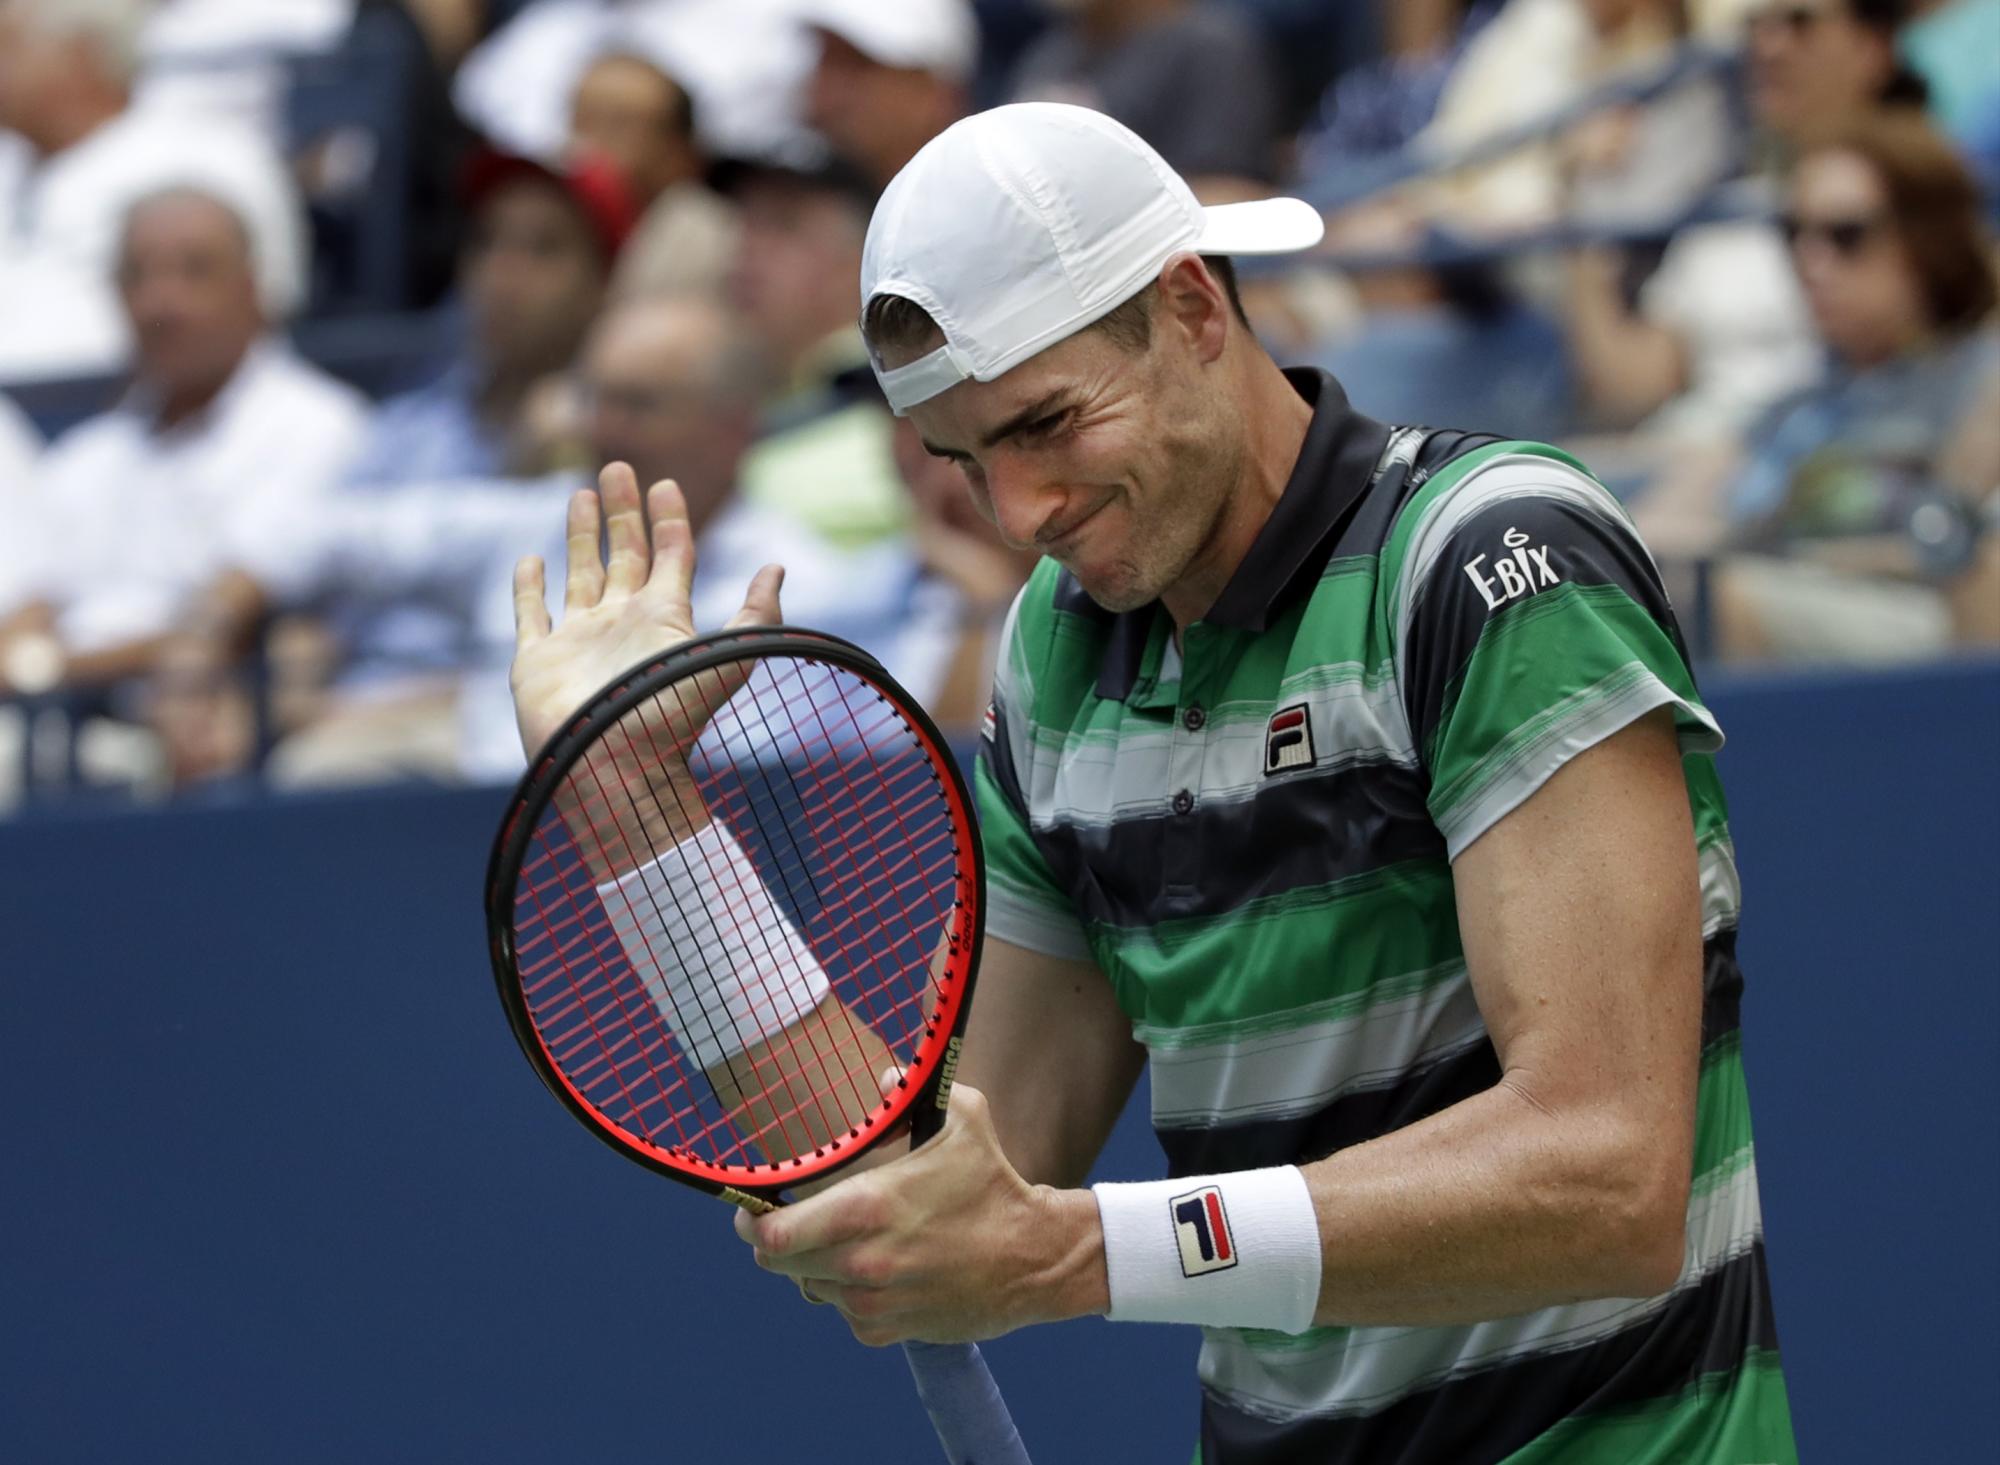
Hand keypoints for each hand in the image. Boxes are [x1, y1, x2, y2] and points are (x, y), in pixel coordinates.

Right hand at [511, 462, 783, 760]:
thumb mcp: (728, 658)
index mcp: (665, 619)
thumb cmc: (671, 718)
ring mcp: (579, 641)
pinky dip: (529, 588)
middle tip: (617, 467)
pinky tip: (531, 561)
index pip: (671, 556)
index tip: (665, 485)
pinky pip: (531, 614)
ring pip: (581, 574)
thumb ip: (757, 615)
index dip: (670, 520)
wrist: (615, 769)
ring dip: (581, 536)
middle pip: (625, 554)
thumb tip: (776, 568)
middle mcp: (623, 625)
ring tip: (580, 493)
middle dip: (621, 512)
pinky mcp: (537, 661)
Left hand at [733, 1081, 1107, 1345]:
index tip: (750, 1212)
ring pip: (811, 1287)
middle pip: (777, 1264)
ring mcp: (872, 1301)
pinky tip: (882, 1271)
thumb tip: (884, 1076)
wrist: (1035, 1258)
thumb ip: (913, 1091)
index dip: (749, 1223)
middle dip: (778, 1243)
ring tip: (852, 1242)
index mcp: (865, 1208)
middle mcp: (860, 1261)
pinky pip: (845, 1313)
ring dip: (818, 1267)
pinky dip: (851, 1295)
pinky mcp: (887, 1330)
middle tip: (794, 1224)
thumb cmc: (993, 1185)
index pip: (772, 1233)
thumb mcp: (963, 1119)